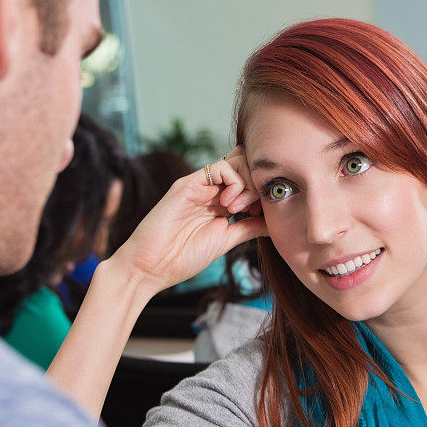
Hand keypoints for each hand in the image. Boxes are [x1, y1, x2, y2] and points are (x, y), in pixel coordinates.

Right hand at [108, 147, 267, 297]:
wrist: (152, 266)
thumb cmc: (184, 257)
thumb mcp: (226, 241)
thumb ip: (249, 227)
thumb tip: (274, 222)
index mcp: (220, 202)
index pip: (249, 178)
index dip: (261, 190)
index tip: (261, 213)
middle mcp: (211, 189)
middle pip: (246, 163)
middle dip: (257, 183)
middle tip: (253, 209)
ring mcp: (200, 185)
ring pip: (236, 160)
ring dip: (247, 183)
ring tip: (239, 209)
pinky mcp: (188, 184)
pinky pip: (219, 166)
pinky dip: (233, 183)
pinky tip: (228, 206)